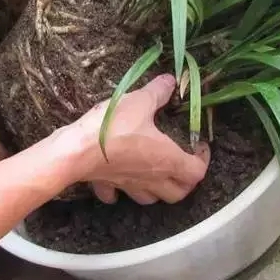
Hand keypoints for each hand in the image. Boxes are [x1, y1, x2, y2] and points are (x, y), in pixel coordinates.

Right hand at [73, 74, 209, 204]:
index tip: (200, 146)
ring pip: (151, 199)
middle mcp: (152, 178)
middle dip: (184, 182)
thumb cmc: (113, 127)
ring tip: (156, 173)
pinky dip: (122, 191)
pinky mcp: (108, 185)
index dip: (203, 160)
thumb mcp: (139, 101)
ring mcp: (130, 185)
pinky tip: (121, 180)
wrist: (76, 150)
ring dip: (158, 190)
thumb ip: (158, 91)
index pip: (197, 172)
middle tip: (182, 163)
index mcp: (167, 160)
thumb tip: (171, 80)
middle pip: (178, 193)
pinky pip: (118, 195)